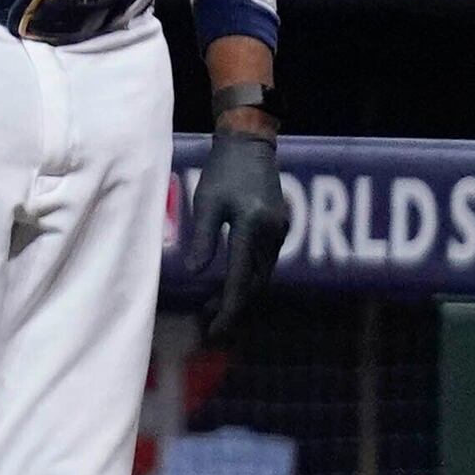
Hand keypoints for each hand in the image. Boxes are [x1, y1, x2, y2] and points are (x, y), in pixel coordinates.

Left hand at [181, 117, 289, 345]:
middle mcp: (271, 233)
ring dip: (239, 294)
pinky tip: (228, 284)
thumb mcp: (205, 201)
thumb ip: (202, 238)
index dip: (227, 309)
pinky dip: (247, 278)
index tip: (213, 331)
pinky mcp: (279, 228)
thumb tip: (195, 273)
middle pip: (254, 284)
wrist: (250, 143)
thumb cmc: (222, 170)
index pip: (240, 279)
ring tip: (210, 309)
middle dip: (232, 308)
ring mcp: (279, 231)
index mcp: (251, 226)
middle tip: (208, 328)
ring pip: (261, 276)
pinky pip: (264, 263)